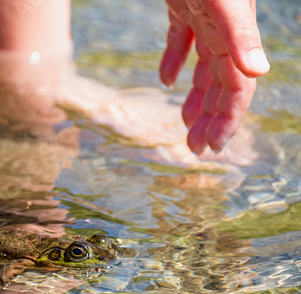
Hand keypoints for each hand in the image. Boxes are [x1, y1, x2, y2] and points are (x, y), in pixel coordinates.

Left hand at [159, 0, 268, 153]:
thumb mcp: (224, 2)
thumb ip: (240, 33)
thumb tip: (259, 70)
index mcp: (234, 36)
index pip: (236, 87)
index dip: (228, 118)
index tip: (213, 146)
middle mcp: (222, 31)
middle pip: (219, 84)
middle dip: (210, 119)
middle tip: (195, 148)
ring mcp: (203, 19)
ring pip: (203, 68)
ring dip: (196, 97)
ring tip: (186, 124)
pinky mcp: (182, 8)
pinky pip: (179, 42)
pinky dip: (173, 63)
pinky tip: (166, 81)